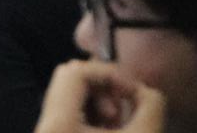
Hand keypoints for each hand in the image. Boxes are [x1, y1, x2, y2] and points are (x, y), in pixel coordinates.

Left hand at [34, 60, 164, 132]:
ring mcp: (49, 132)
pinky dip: (93, 118)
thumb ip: (152, 107)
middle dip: (103, 89)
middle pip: (70, 81)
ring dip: (100, 104)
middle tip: (122, 112)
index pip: (75, 70)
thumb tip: (148, 91)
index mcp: (57, 122)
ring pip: (70, 99)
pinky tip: (111, 132)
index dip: (108, 73)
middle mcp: (45, 125)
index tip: (134, 92)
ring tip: (119, 125)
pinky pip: (70, 116)